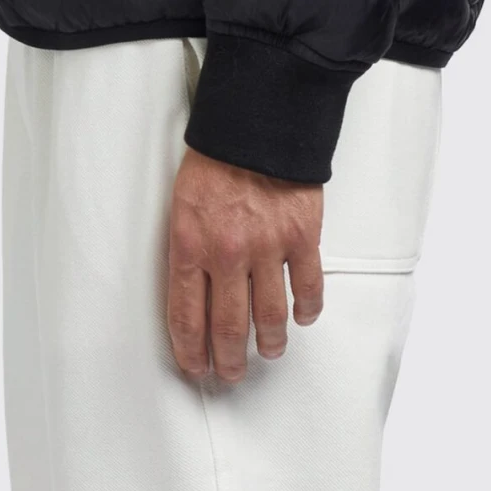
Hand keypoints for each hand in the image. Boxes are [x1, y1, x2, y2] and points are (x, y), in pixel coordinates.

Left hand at [166, 142, 324, 381]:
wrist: (256, 118)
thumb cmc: (216, 156)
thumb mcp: (182, 202)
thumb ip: (187, 248)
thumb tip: (194, 292)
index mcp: (191, 244)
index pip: (187, 318)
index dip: (191, 352)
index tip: (196, 366)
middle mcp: (227, 253)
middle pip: (229, 329)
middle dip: (229, 360)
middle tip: (231, 372)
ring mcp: (268, 247)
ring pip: (270, 318)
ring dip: (270, 343)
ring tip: (269, 350)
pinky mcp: (302, 237)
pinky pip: (308, 288)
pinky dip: (307, 310)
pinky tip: (302, 317)